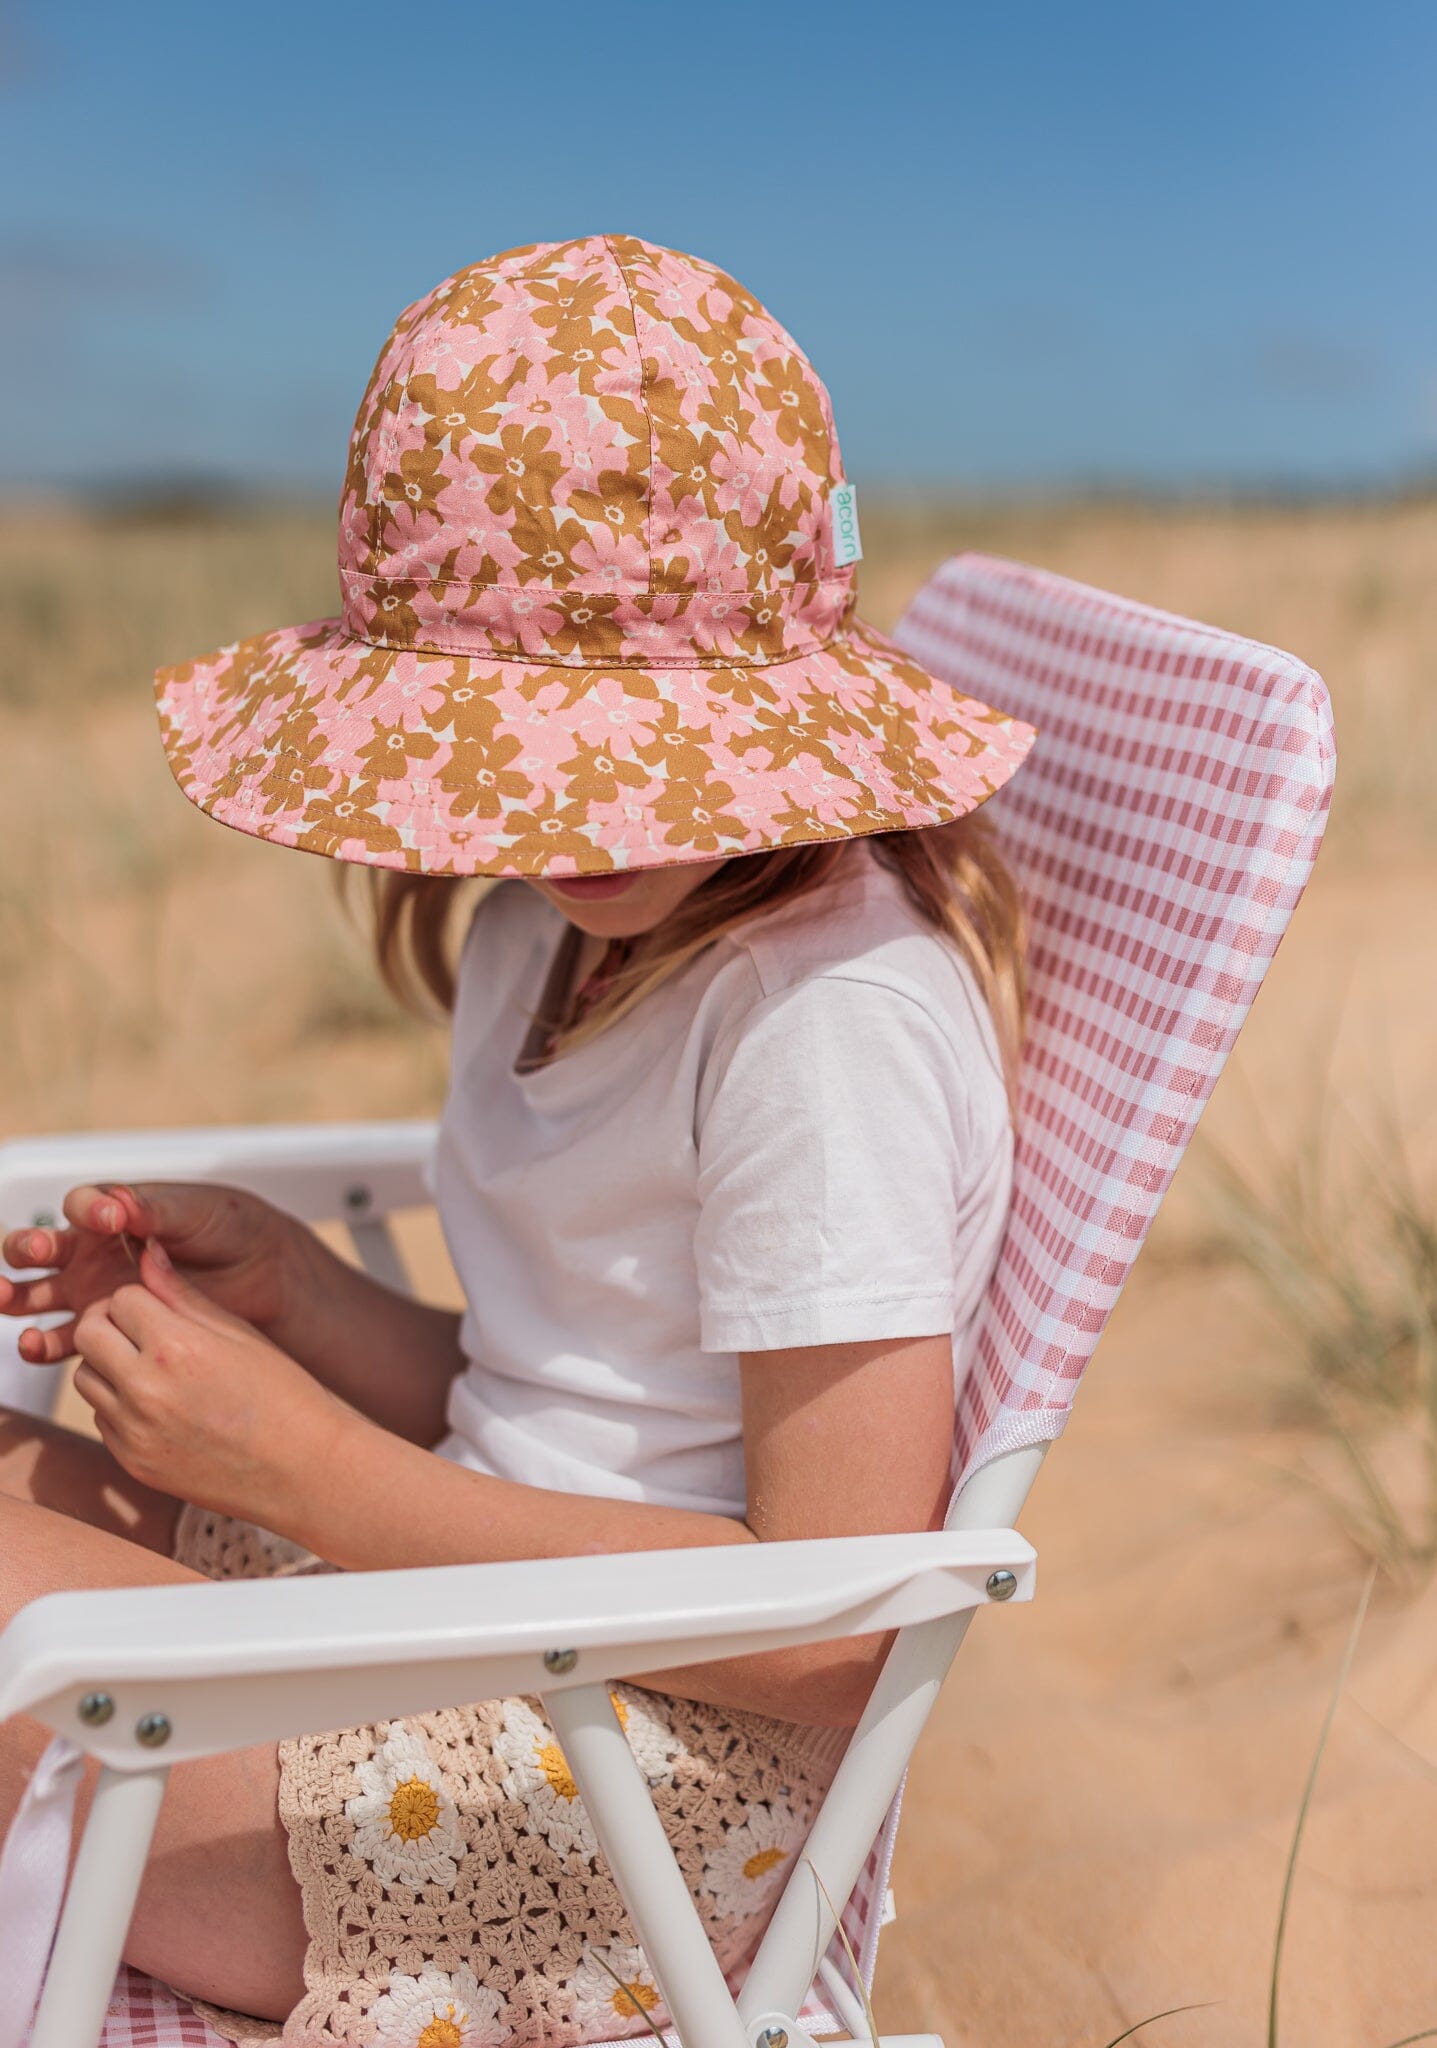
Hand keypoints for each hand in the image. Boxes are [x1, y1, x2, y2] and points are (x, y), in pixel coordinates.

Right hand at [1, 1181, 299, 1367]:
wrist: (260, 1275)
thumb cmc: (228, 1230)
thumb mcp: (194, 1211)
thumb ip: (154, 1209)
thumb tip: (117, 1206)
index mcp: (112, 1213)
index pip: (80, 1205)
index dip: (87, 1209)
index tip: (110, 1219)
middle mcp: (92, 1252)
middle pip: (39, 1248)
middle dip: (26, 1248)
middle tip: (34, 1252)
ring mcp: (93, 1291)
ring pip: (38, 1294)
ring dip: (17, 1298)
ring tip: (9, 1300)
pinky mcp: (105, 1329)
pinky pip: (64, 1339)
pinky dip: (44, 1343)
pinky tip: (38, 1344)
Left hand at [71, 1237, 351, 1526]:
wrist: (302, 1470)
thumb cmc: (283, 1396)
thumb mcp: (239, 1334)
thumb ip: (183, 1295)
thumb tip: (147, 1255)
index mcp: (176, 1348)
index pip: (121, 1299)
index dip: (140, 1298)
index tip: (159, 1308)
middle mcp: (146, 1390)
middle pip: (88, 1334)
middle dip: (109, 1324)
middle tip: (141, 1330)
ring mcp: (135, 1431)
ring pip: (85, 1378)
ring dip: (109, 1365)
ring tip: (153, 1370)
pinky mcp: (132, 1462)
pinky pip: (102, 1419)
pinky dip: (120, 1406)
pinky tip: (162, 1406)